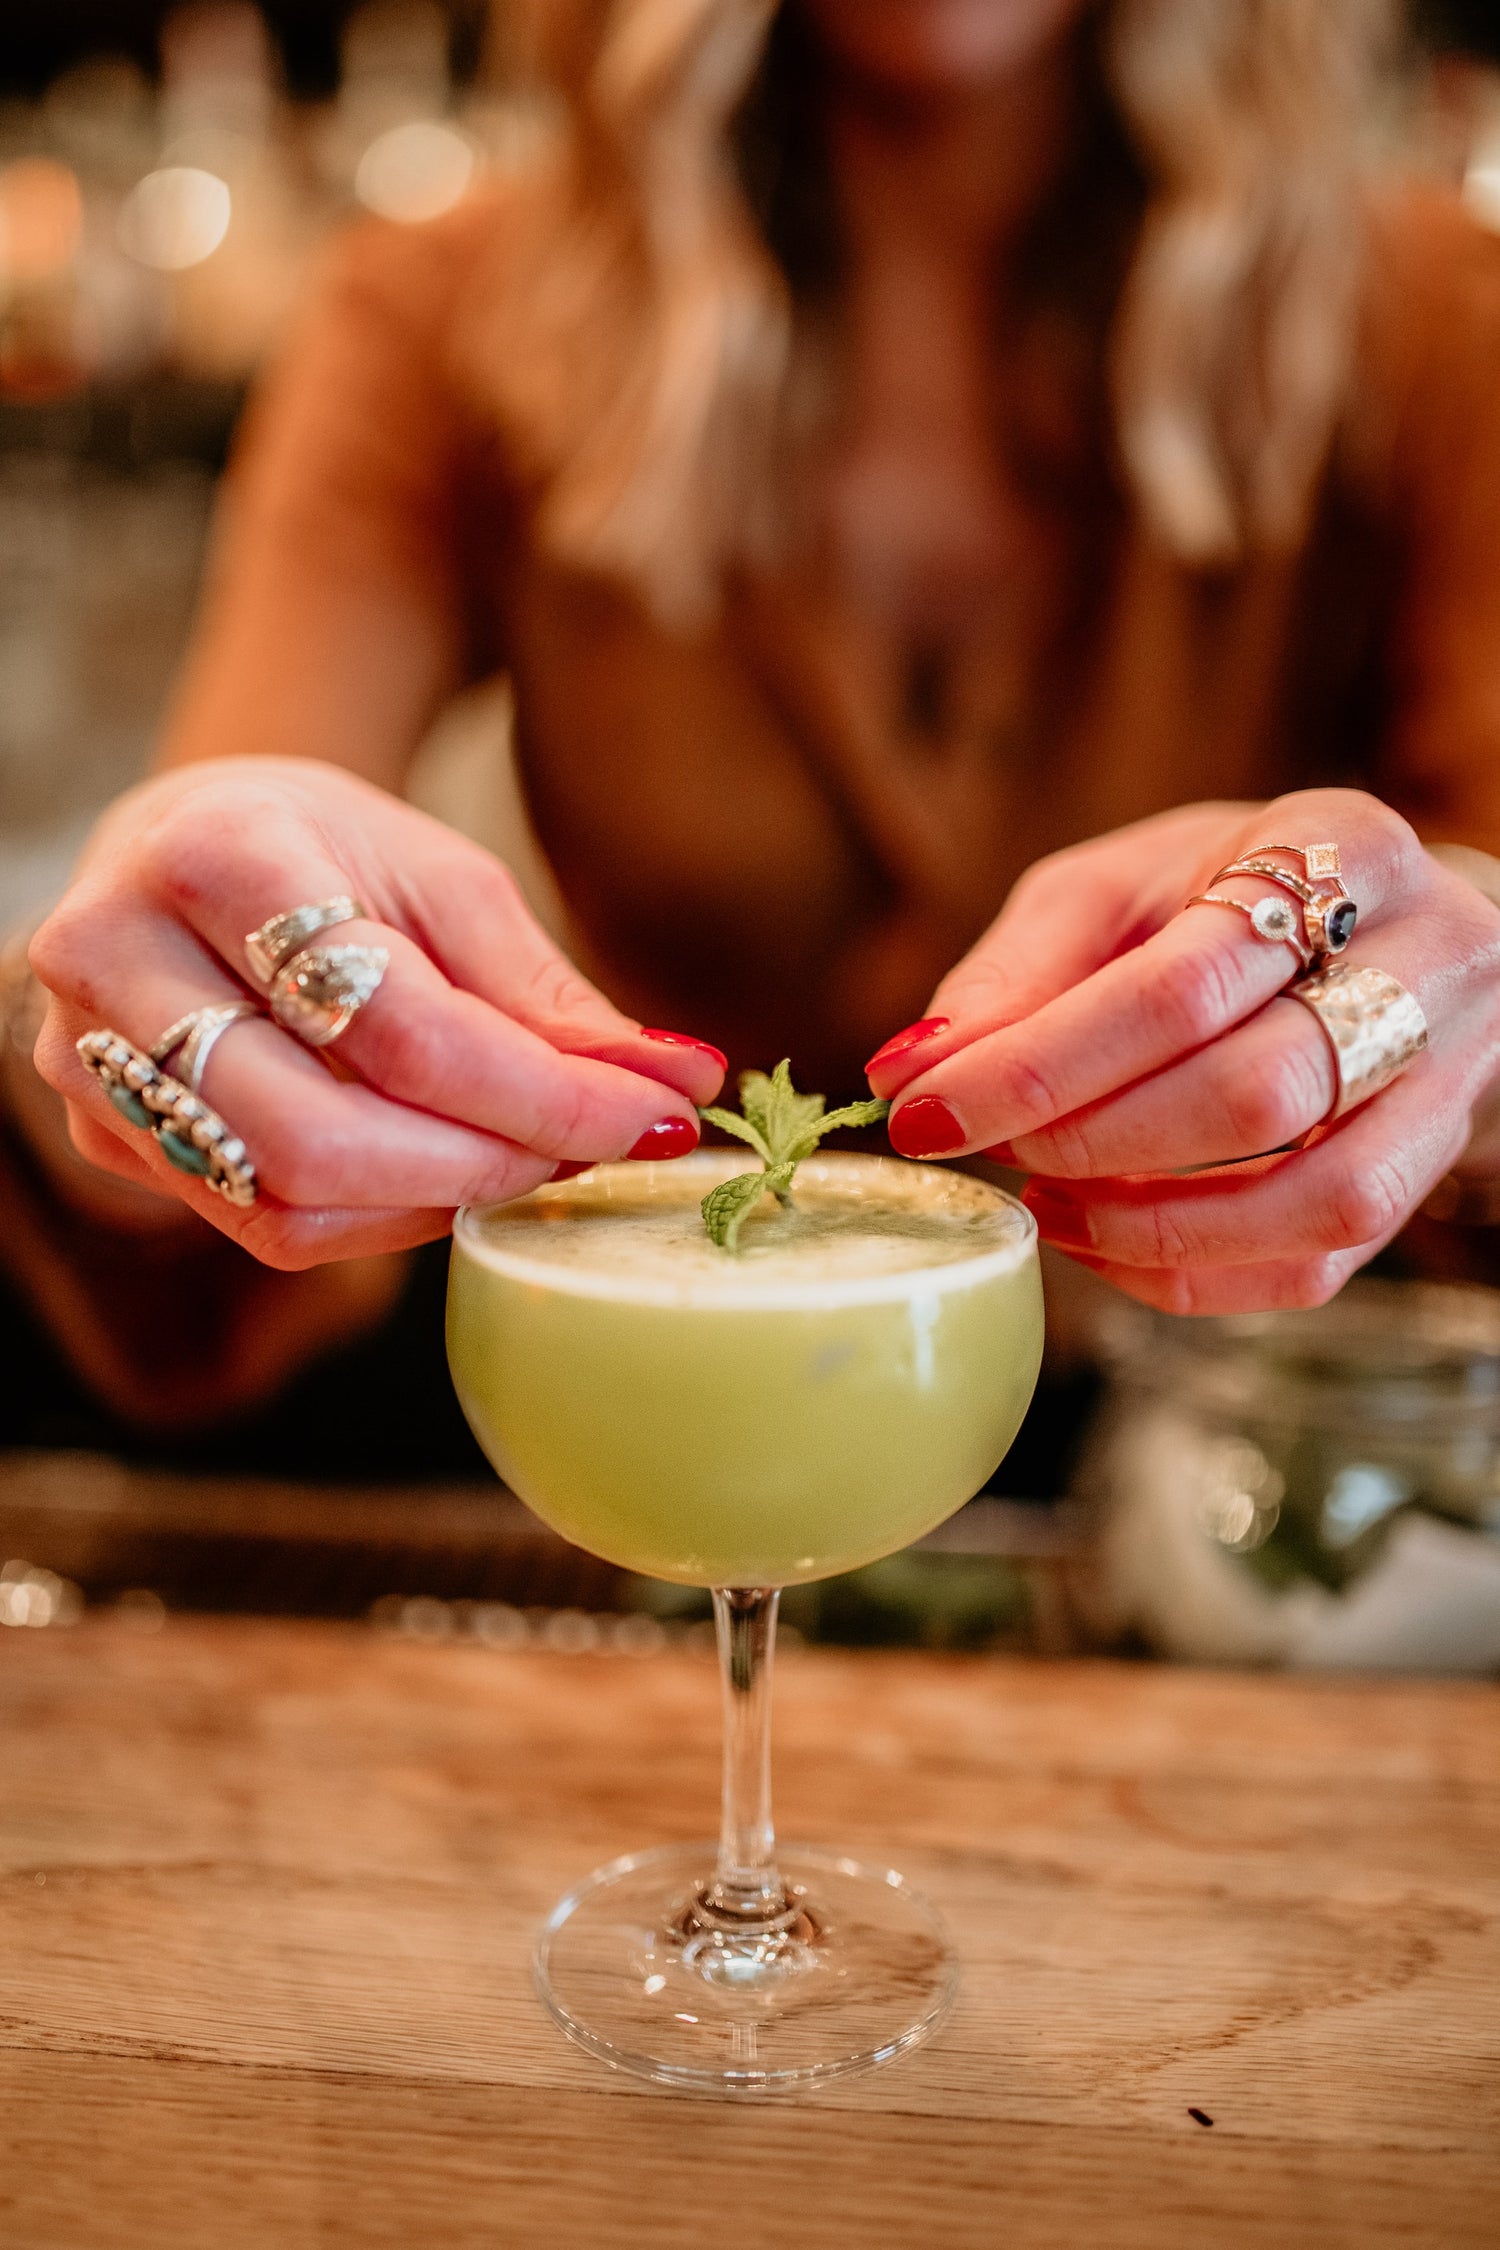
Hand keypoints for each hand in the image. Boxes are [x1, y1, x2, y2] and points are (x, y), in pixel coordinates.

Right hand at [29, 759, 724, 1267]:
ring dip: (442, 1201)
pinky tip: (453, 1173)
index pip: (398, 1027)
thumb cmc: (325, 852)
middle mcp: (119, 960)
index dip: (543, 1093)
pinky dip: (384, 1216)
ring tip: (536, 1157)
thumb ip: (545, 995)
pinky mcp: (107, 1137)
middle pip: (325, 1138)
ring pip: (288, 1201)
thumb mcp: (445, 881)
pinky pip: (266, 1221)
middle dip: (491, 1163)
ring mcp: (92, 1062)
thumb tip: (682, 1081)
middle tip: (603, 1151)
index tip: (658, 1113)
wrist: (185, 843)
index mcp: (212, 855)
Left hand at [866, 790, 1499, 1312]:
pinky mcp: (1427, 1173)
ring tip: (1046, 1201)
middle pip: (1254, 1093)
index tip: (927, 1111)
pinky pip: (1316, 1266)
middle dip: (1092, 1140)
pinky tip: (1101, 1239)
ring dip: (1150, 1224)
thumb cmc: (1223, 895)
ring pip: (1313, 1199)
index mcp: (1344, 849)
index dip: (1040, 1066)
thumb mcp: (1112, 889)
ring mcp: (1449, 1078)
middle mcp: (1432, 961)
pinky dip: (1189, 1274)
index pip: (1180, 987)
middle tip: (987, 1148)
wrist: (1376, 923)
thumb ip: (1014, 974)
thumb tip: (909, 1069)